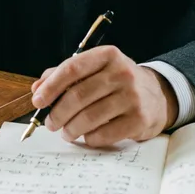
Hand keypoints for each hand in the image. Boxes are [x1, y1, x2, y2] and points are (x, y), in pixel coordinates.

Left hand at [30, 46, 178, 146]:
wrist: (157, 96)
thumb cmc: (117, 82)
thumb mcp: (95, 70)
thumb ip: (65, 75)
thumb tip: (37, 88)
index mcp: (107, 55)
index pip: (73, 68)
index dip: (51, 86)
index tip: (37, 100)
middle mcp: (122, 73)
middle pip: (79, 95)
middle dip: (58, 112)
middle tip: (50, 123)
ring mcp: (132, 96)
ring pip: (90, 117)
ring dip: (71, 128)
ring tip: (66, 132)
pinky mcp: (139, 119)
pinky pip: (105, 133)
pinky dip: (90, 138)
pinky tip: (86, 136)